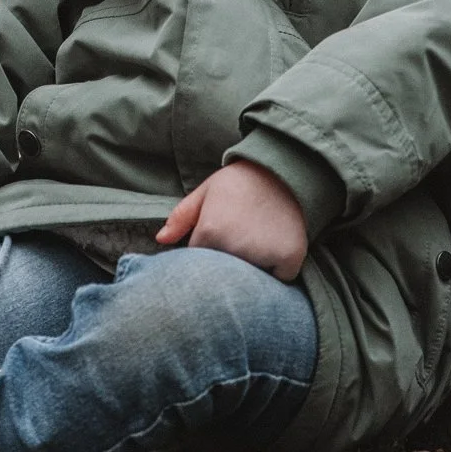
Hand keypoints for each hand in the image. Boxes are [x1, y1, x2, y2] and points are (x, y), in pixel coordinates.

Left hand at [156, 159, 309, 280]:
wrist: (284, 170)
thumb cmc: (240, 182)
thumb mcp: (206, 192)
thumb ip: (181, 217)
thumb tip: (161, 240)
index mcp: (210, 232)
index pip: (198, 263)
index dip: (207, 251)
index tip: (219, 234)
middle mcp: (235, 248)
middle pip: (224, 275)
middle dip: (227, 264)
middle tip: (241, 236)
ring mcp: (263, 255)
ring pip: (250, 281)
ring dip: (251, 270)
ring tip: (257, 239)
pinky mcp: (290, 258)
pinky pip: (279, 279)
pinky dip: (279, 270)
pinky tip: (276, 246)